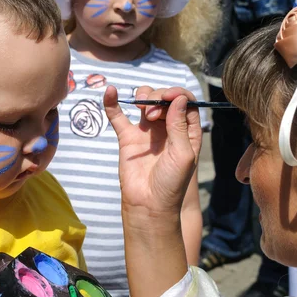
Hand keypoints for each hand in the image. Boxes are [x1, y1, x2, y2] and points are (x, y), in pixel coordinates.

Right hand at [103, 86, 202, 229]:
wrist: (148, 204)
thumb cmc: (171, 183)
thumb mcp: (183, 154)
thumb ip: (180, 125)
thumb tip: (178, 98)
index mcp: (187, 131)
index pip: (185, 102)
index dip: (178, 95)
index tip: (169, 97)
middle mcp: (168, 127)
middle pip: (165, 98)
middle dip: (159, 97)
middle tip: (153, 114)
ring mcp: (147, 131)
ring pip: (145, 101)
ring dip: (144, 97)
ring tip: (142, 110)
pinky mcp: (128, 137)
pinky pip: (119, 116)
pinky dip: (113, 103)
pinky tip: (110, 91)